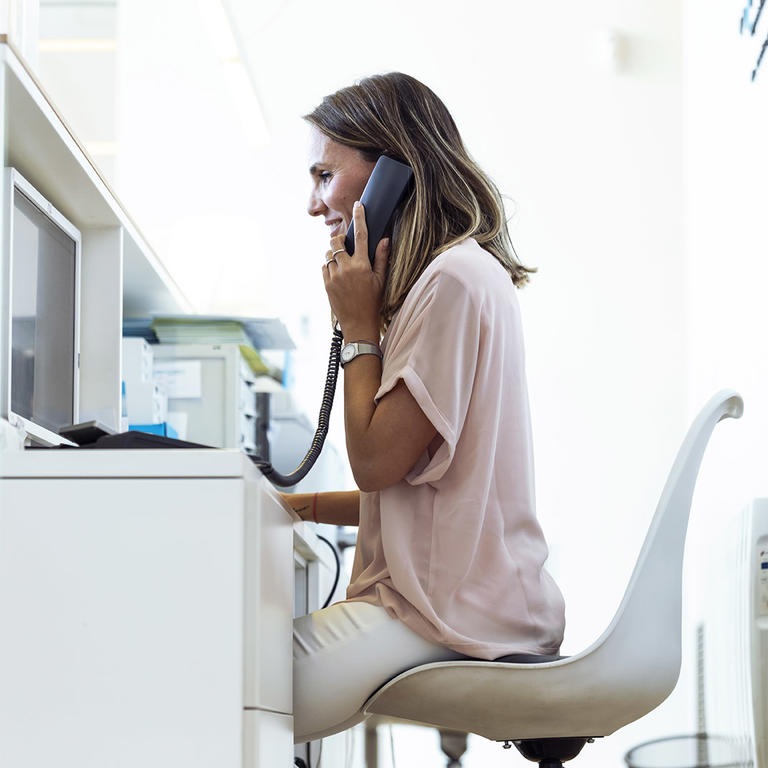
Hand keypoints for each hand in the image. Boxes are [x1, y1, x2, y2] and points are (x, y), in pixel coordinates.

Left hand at [322, 201, 387, 339]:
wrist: (358, 324)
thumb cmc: (373, 302)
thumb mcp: (381, 280)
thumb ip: (382, 258)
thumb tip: (385, 239)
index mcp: (362, 265)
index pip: (361, 236)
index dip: (360, 218)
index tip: (358, 205)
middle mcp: (346, 268)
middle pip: (337, 241)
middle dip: (341, 239)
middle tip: (347, 245)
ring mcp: (334, 276)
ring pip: (329, 253)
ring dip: (335, 254)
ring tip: (344, 264)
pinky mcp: (326, 283)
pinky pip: (324, 266)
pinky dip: (330, 266)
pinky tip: (339, 275)